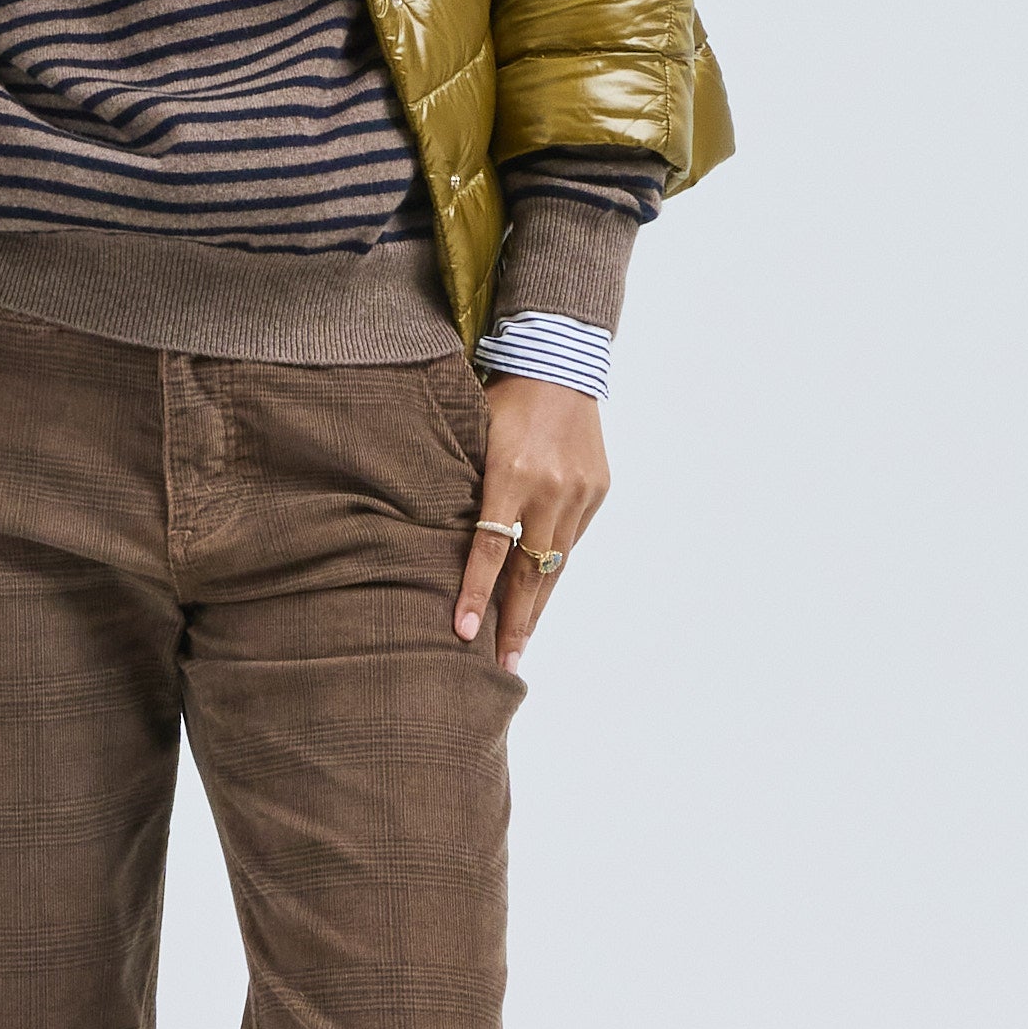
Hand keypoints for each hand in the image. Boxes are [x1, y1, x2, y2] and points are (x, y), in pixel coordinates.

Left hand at [453, 374, 608, 667]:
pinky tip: (539, 592)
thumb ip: (462, 485)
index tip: (463, 632)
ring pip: (556, 563)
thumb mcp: (473, 435)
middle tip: (504, 665)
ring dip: (537, 605)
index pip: (490, 548)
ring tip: (520, 643)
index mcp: (512, 474)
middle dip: (516, 623)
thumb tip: (430, 536)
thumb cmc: (502, 398)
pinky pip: (571, 540)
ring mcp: (579, 493)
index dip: (475, 592)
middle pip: (531, 572)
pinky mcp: (597, 491)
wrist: (560, 363)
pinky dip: (553, 567)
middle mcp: (551, 489)